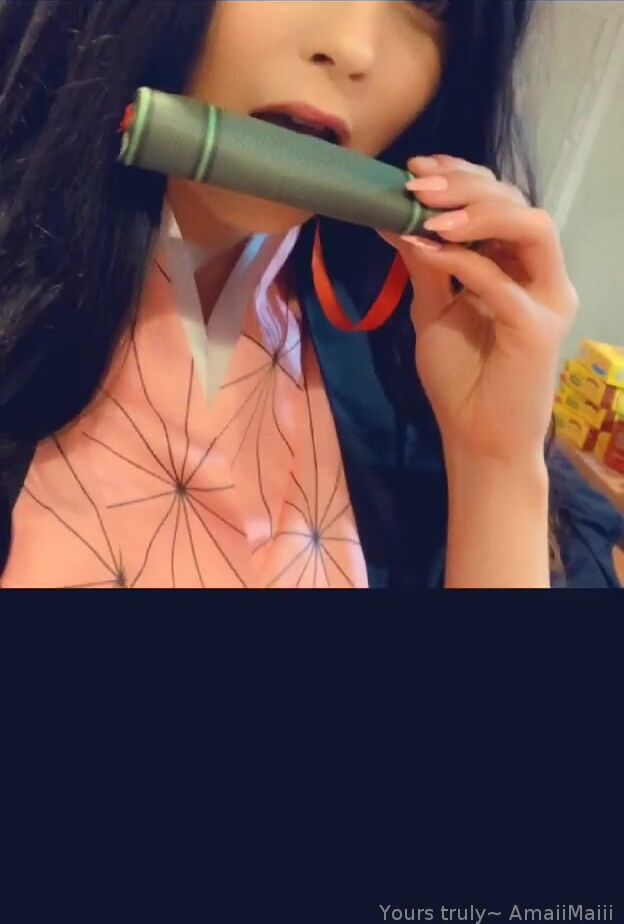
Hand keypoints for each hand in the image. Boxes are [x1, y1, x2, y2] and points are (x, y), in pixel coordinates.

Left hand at [379, 154, 578, 464]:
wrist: (475, 437)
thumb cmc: (460, 379)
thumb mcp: (433, 311)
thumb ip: (425, 266)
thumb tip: (395, 219)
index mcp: (519, 266)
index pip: (502, 202)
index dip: (463, 177)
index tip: (416, 169)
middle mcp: (541, 275)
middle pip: (518, 204)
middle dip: (464, 186)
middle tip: (414, 185)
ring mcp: (546, 300)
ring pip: (531, 228)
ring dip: (477, 212)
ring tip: (427, 210)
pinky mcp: (538, 328)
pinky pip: (502, 281)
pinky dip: (464, 261)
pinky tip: (428, 249)